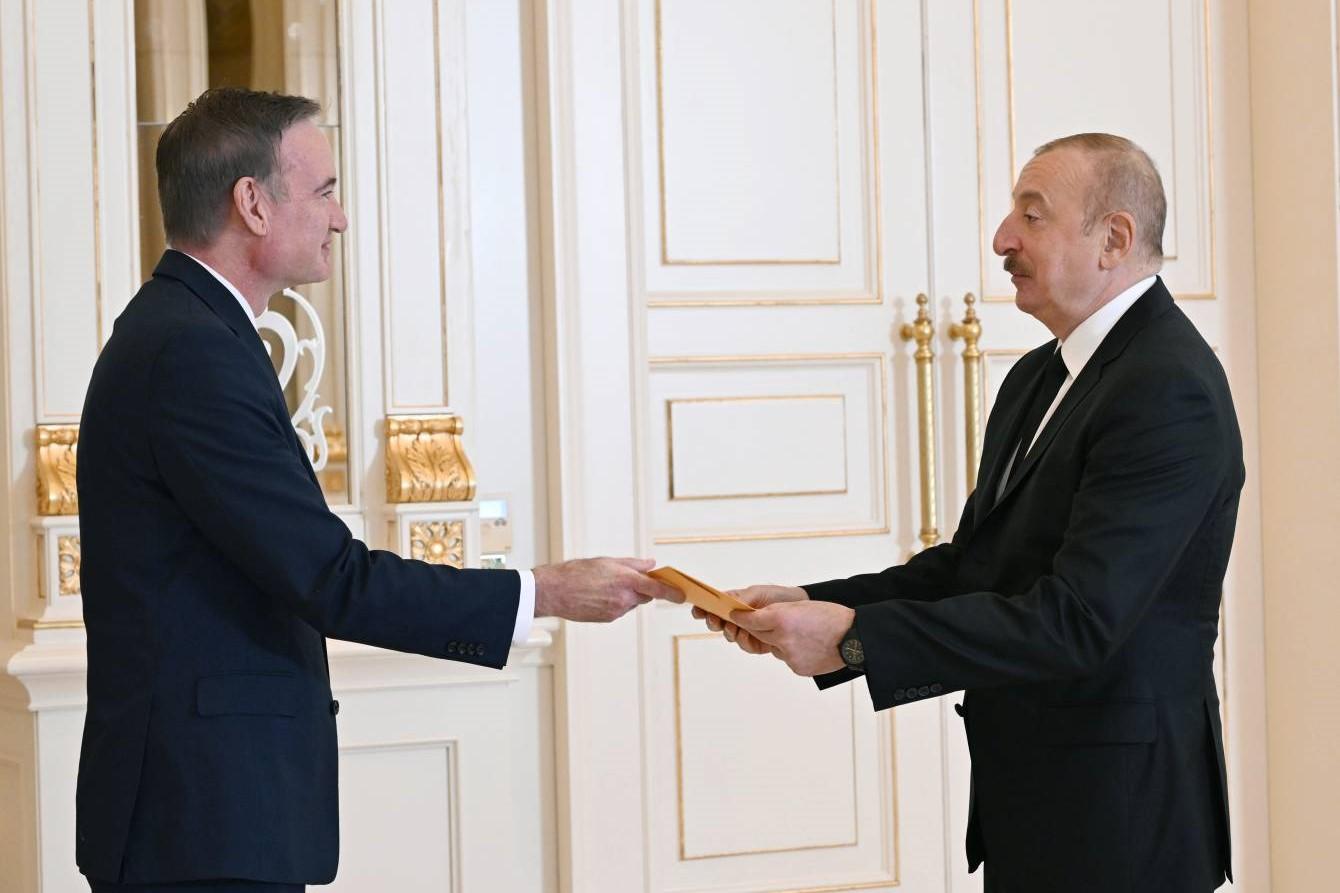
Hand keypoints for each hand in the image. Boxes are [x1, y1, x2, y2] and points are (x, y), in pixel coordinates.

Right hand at [533, 557, 682, 621]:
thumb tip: (651, 564)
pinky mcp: (608, 619)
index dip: (672, 593)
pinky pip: (620, 609)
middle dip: (642, 588)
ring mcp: (616, 611)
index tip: (682, 595)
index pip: (657, 588)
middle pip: (645, 595)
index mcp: (626, 580)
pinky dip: (615, 602)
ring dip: (626, 595)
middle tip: (626, 578)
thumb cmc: (577, 572)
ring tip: (604, 585)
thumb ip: (633, 564)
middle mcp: (624, 598)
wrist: (554, 592)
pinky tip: (598, 595)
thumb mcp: (607, 561)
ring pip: (631, 603)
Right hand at [693, 585, 806, 654]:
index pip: (714, 605)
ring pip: (729, 636)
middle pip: (717, 623)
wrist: (800, 608)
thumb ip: (742, 598)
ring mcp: (746, 630)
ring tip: (735, 628)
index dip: (703, 608)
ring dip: (729, 632)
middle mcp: (737, 617)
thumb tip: (727, 604)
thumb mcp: (758, 592)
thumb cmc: (778, 597)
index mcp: (734, 602)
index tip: (697, 610)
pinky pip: (744, 645)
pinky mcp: (757, 642)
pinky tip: (747, 635)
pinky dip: (744, 641)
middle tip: (716, 621)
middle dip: (713, 622)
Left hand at [730, 600, 855, 676]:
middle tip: (767, 623)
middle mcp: (782, 638)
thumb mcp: (802, 607)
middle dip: (759, 628)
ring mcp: (789, 655)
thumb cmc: (832, 618)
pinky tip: (811, 647)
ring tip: (804, 635)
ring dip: (781, 641)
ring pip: (775, 647)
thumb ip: (780, 614)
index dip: (742, 617)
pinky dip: (794, 653)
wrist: (855, 639)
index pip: (751, 619)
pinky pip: (788, 658)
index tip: (735, 615)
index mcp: (781, 618)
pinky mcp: (797, 667)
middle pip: (759, 634)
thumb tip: (764, 622)